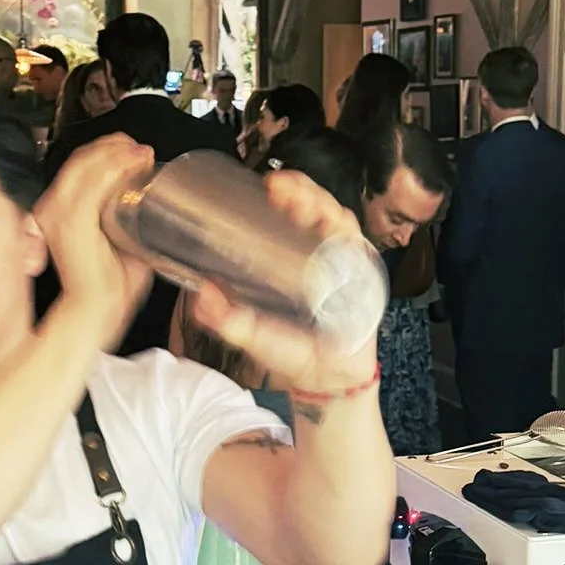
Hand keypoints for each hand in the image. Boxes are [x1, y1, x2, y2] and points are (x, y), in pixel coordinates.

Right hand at [34, 135, 155, 346]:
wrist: (98, 310)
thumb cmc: (109, 283)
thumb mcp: (122, 238)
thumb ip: (130, 217)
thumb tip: (156, 200)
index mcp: (60, 209)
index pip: (79, 166)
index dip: (107, 151)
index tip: (134, 151)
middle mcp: (53, 207)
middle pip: (81, 159)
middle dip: (113, 146)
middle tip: (140, 149)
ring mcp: (58, 213)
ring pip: (86, 165)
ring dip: (116, 153)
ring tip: (142, 155)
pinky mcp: (71, 222)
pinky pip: (92, 184)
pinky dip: (115, 168)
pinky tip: (134, 164)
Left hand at [187, 170, 381, 399]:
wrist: (324, 379)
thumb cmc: (290, 350)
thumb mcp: (250, 332)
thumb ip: (226, 317)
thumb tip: (201, 295)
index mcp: (294, 257)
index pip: (293, 214)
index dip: (285, 193)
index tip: (267, 184)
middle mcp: (321, 254)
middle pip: (317, 208)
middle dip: (302, 191)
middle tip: (280, 187)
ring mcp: (344, 264)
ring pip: (339, 220)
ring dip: (322, 205)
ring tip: (301, 201)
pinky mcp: (363, 279)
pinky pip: (359, 247)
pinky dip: (349, 234)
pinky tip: (336, 226)